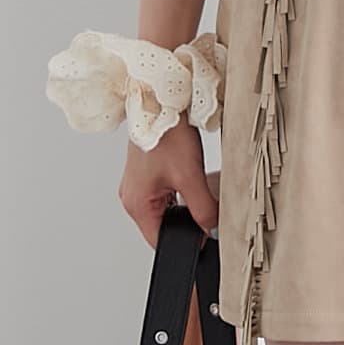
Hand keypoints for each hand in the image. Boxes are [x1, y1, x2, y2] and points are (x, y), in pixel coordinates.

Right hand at [118, 120, 219, 247]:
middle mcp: (132, 197)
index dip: (184, 243)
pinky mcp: (144, 177)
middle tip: (202, 208)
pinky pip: (162, 197)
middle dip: (184, 223)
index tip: (204, 238)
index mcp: (137, 204)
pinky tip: (186, 179)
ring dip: (181, 206)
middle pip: (162, 227)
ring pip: (164, 212)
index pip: (160, 242)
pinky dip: (176, 194)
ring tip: (191, 186)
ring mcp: (136, 186)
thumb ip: (202, 210)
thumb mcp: (191, 177)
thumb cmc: (167, 133)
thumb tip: (211, 230)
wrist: (160, 101)